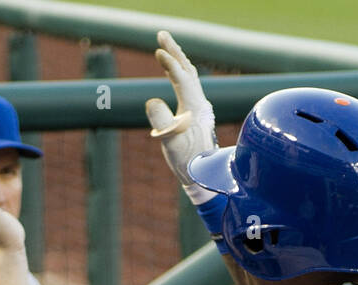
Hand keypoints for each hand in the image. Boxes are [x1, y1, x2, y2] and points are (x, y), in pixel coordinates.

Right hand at [145, 30, 217, 198]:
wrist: (205, 177)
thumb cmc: (188, 163)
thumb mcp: (171, 144)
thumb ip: (162, 123)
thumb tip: (152, 102)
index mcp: (194, 107)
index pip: (181, 78)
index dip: (170, 63)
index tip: (157, 51)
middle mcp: (200, 103)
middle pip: (187, 70)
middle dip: (174, 52)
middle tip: (160, 35)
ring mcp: (199, 107)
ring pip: (189, 76)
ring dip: (177, 60)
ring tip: (165, 48)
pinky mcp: (196, 113)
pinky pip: (188, 86)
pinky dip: (179, 74)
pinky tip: (172, 73)